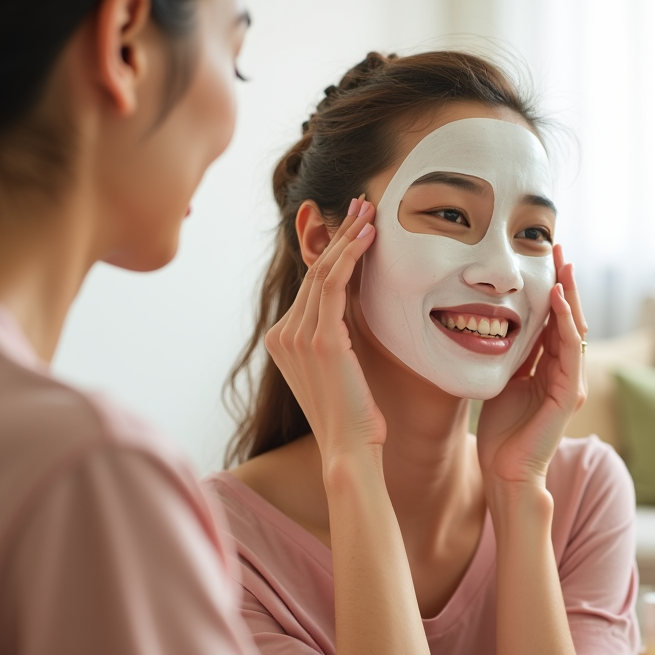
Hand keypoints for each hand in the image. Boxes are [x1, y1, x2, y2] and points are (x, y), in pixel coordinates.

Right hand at [264, 197, 383, 467]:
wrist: (350, 450)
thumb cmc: (353, 416)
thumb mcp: (340, 368)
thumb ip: (336, 336)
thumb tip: (353, 310)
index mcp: (283, 340)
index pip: (311, 284)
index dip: (333, 250)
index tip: (354, 225)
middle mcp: (283, 335)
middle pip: (315, 271)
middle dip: (340, 233)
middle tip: (363, 204)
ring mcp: (297, 336)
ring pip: (324, 271)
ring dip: (349, 236)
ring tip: (371, 212)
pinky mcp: (320, 340)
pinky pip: (334, 284)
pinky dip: (352, 255)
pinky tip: (370, 236)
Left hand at [476, 245, 586, 486]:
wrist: (507, 472)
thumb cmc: (502, 433)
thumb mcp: (503, 382)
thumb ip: (510, 358)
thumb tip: (493, 328)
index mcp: (550, 369)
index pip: (553, 320)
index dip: (551, 289)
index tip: (544, 258)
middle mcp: (566, 372)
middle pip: (569, 317)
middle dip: (565, 282)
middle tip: (558, 247)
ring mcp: (571, 382)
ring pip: (574, 328)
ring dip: (569, 294)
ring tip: (564, 263)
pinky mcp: (569, 393)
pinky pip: (570, 349)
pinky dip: (564, 322)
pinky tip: (558, 299)